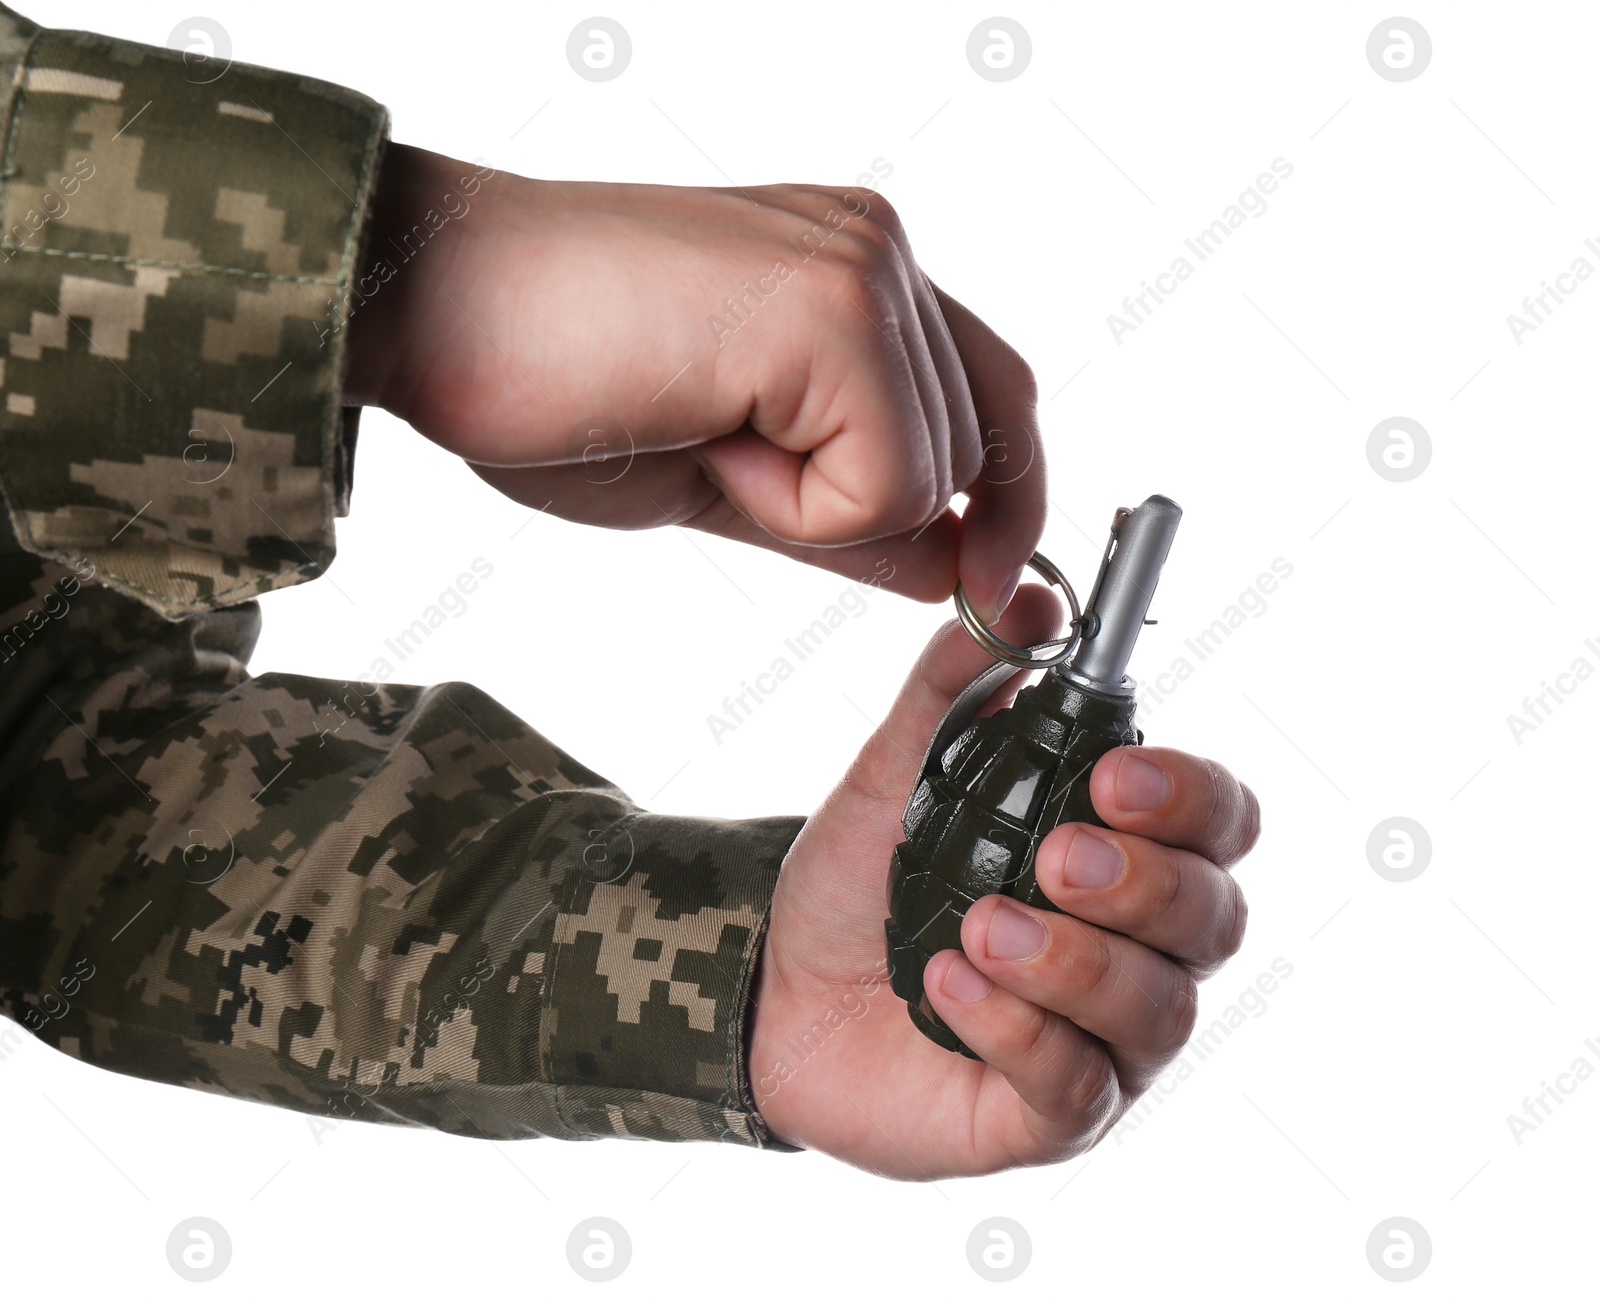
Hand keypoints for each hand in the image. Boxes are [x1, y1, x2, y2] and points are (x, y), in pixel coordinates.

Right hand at [343, 145, 1043, 615]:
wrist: (433, 309)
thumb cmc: (553, 382)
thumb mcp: (733, 476)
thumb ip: (851, 518)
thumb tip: (953, 571)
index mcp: (855, 269)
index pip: (992, 396)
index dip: (1005, 499)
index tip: (990, 585)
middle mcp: (876, 251)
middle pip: (979, 442)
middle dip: (872, 506)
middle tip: (723, 453)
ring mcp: (861, 268)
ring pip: (934, 471)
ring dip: (814, 502)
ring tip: (699, 428)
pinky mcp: (832, 308)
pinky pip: (885, 479)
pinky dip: (795, 503)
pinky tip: (704, 431)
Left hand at [750, 586, 1260, 1177]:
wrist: (772, 987)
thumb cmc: (862, 882)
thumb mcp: (897, 772)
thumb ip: (957, 688)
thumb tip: (1028, 597)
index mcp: (1122, 853)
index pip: (1220, 821)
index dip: (1190, 797)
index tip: (1112, 778)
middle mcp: (1136, 947)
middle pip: (1214, 916)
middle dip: (1142, 883)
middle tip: (1055, 857)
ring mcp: (1103, 1038)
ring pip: (1160, 1009)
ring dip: (1074, 962)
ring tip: (982, 927)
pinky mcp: (1051, 1114)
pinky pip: (1079, 1086)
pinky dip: (1020, 1032)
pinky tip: (950, 990)